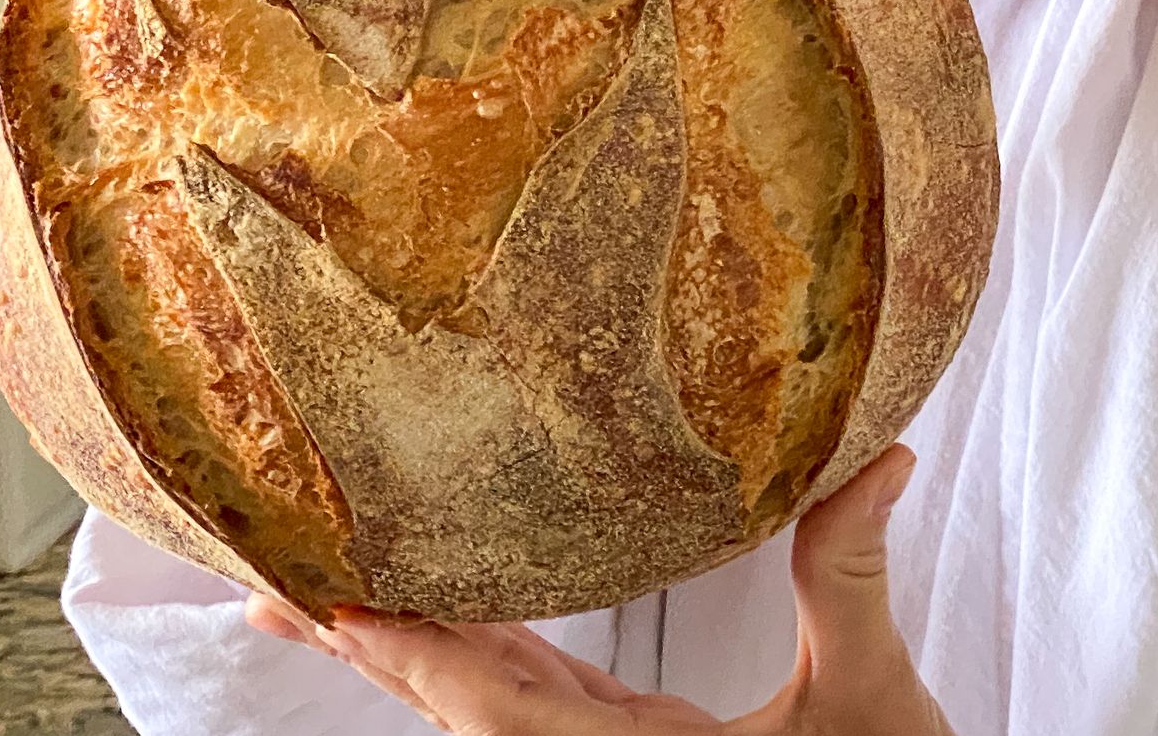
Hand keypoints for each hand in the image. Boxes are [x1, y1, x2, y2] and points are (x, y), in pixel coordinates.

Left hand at [247, 444, 953, 735]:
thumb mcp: (869, 703)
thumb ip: (850, 578)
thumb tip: (880, 452)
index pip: (488, 703)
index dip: (403, 648)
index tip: (321, 602)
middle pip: (460, 701)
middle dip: (371, 642)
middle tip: (277, 586)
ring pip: (492, 703)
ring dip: (421, 646)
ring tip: (345, 593)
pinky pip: (543, 703)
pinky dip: (496, 654)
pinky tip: (479, 615)